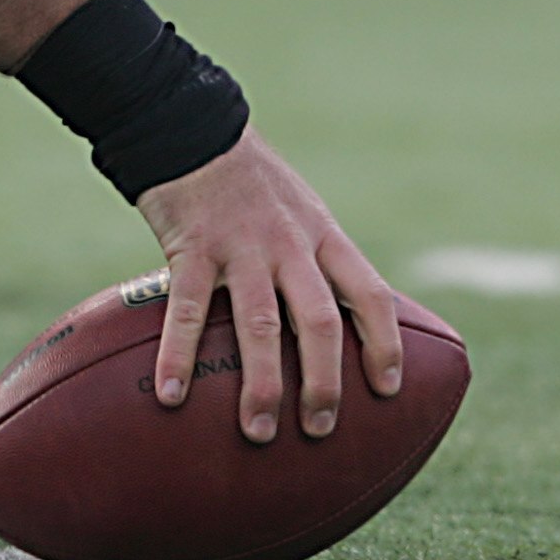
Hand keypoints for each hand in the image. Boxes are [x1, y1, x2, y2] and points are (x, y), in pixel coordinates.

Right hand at [134, 131, 400, 445]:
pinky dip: (178, 355)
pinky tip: (171, 396)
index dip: (385, 344)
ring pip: (261, 323)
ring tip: (259, 431)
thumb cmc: (252, 185)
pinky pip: (186, 309)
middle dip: (324, 381)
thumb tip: (334, 334)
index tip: (388, 390)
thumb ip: (317, 264)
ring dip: (262, 383)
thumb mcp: (303, 213)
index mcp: (323, 237)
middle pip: (320, 320)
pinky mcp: (193, 246)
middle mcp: (290, 244)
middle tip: (320, 429)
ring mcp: (242, 245)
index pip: (370, 293)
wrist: (195, 129)